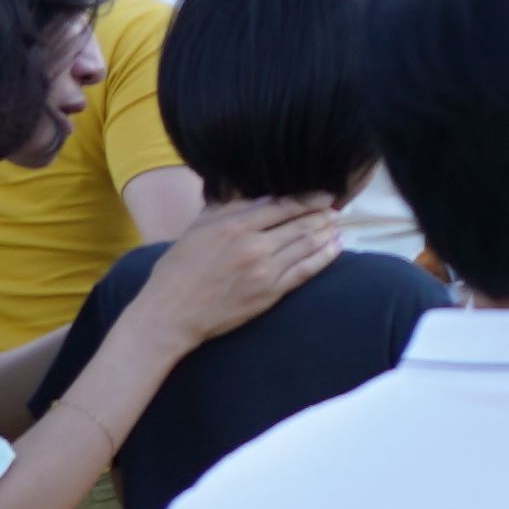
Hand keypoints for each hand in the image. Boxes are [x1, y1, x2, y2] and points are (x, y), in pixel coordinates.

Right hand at [116, 195, 347, 363]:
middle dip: (322, 215)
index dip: (309, 199)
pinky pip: (305, 271)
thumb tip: (260, 195)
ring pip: (307, 245)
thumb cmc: (179, 269)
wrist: (171, 314)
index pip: (283, 206)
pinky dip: (324, 257)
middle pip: (300, 224)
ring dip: (327, 233)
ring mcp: (265, 271)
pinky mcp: (270, 293)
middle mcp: (254, 246)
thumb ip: (230, 208)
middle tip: (336, 209)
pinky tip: (335, 248)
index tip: (325, 194)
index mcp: (235, 225)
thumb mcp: (198, 227)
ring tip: (337, 225)